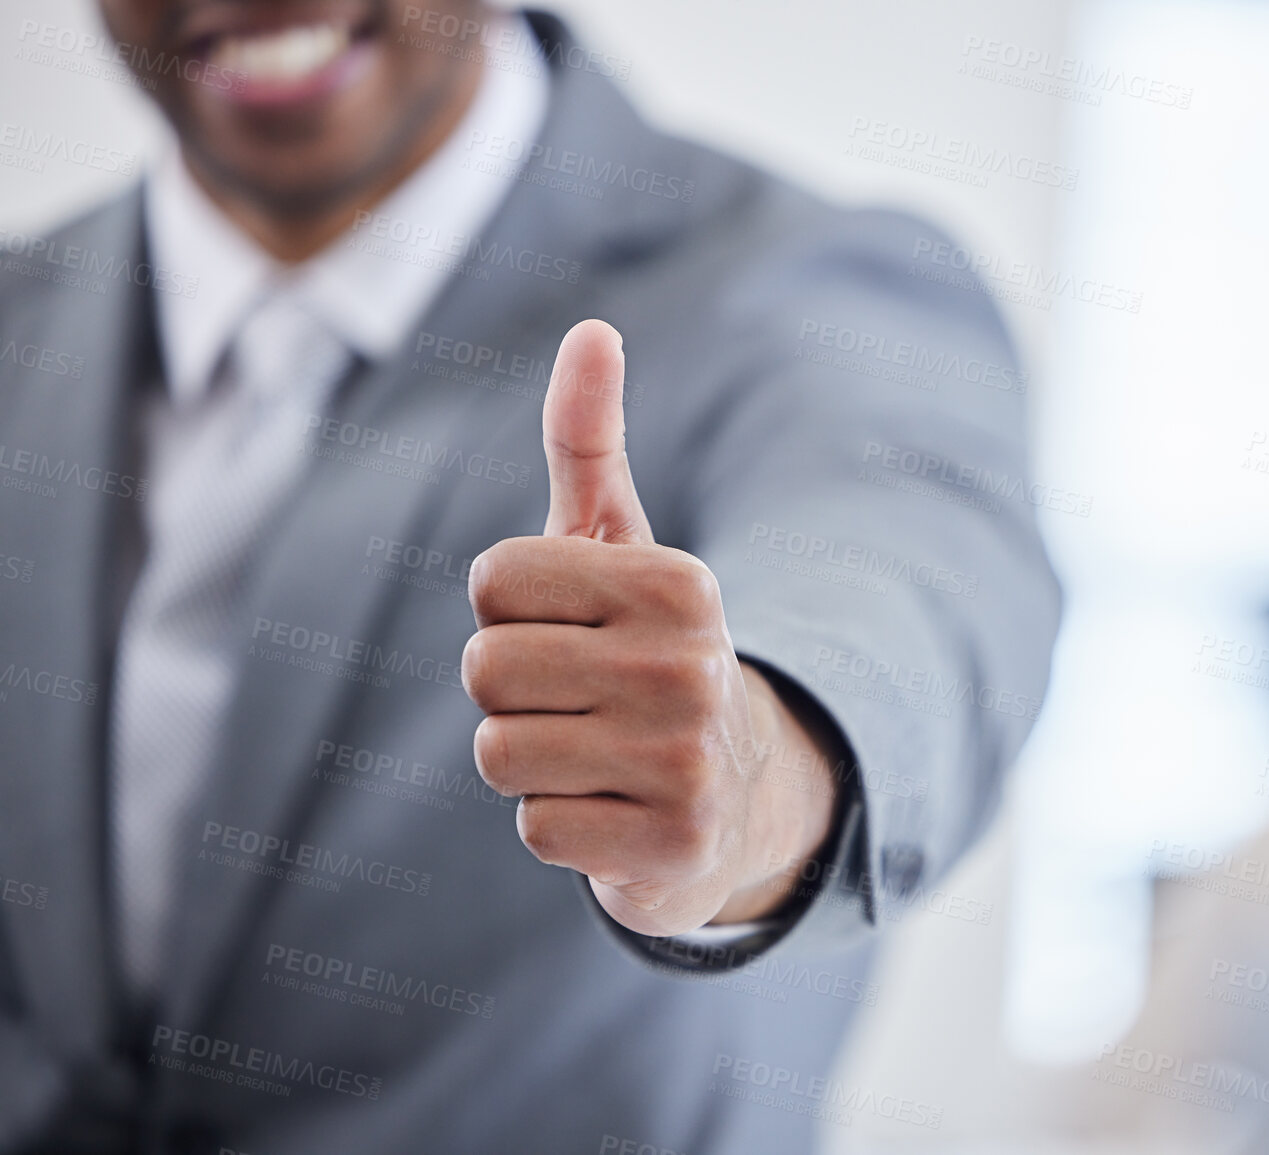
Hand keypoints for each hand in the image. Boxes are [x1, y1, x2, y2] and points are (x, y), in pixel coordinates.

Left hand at [462, 320, 840, 936]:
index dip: (510, 614)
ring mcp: (687, 761)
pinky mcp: (674, 847)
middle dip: (512, 693)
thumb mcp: (619, 548)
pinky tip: (614, 811)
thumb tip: (592, 330)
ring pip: (499, 754)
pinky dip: (559, 826)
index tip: (571, 631)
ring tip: (595, 754)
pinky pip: (535, 829)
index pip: (492, 582)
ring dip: (528, 762)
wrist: (734, 793)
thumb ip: (588, 443)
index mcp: (677, 583)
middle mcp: (692, 666)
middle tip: (581, 701)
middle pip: (485, 671)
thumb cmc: (645, 652)